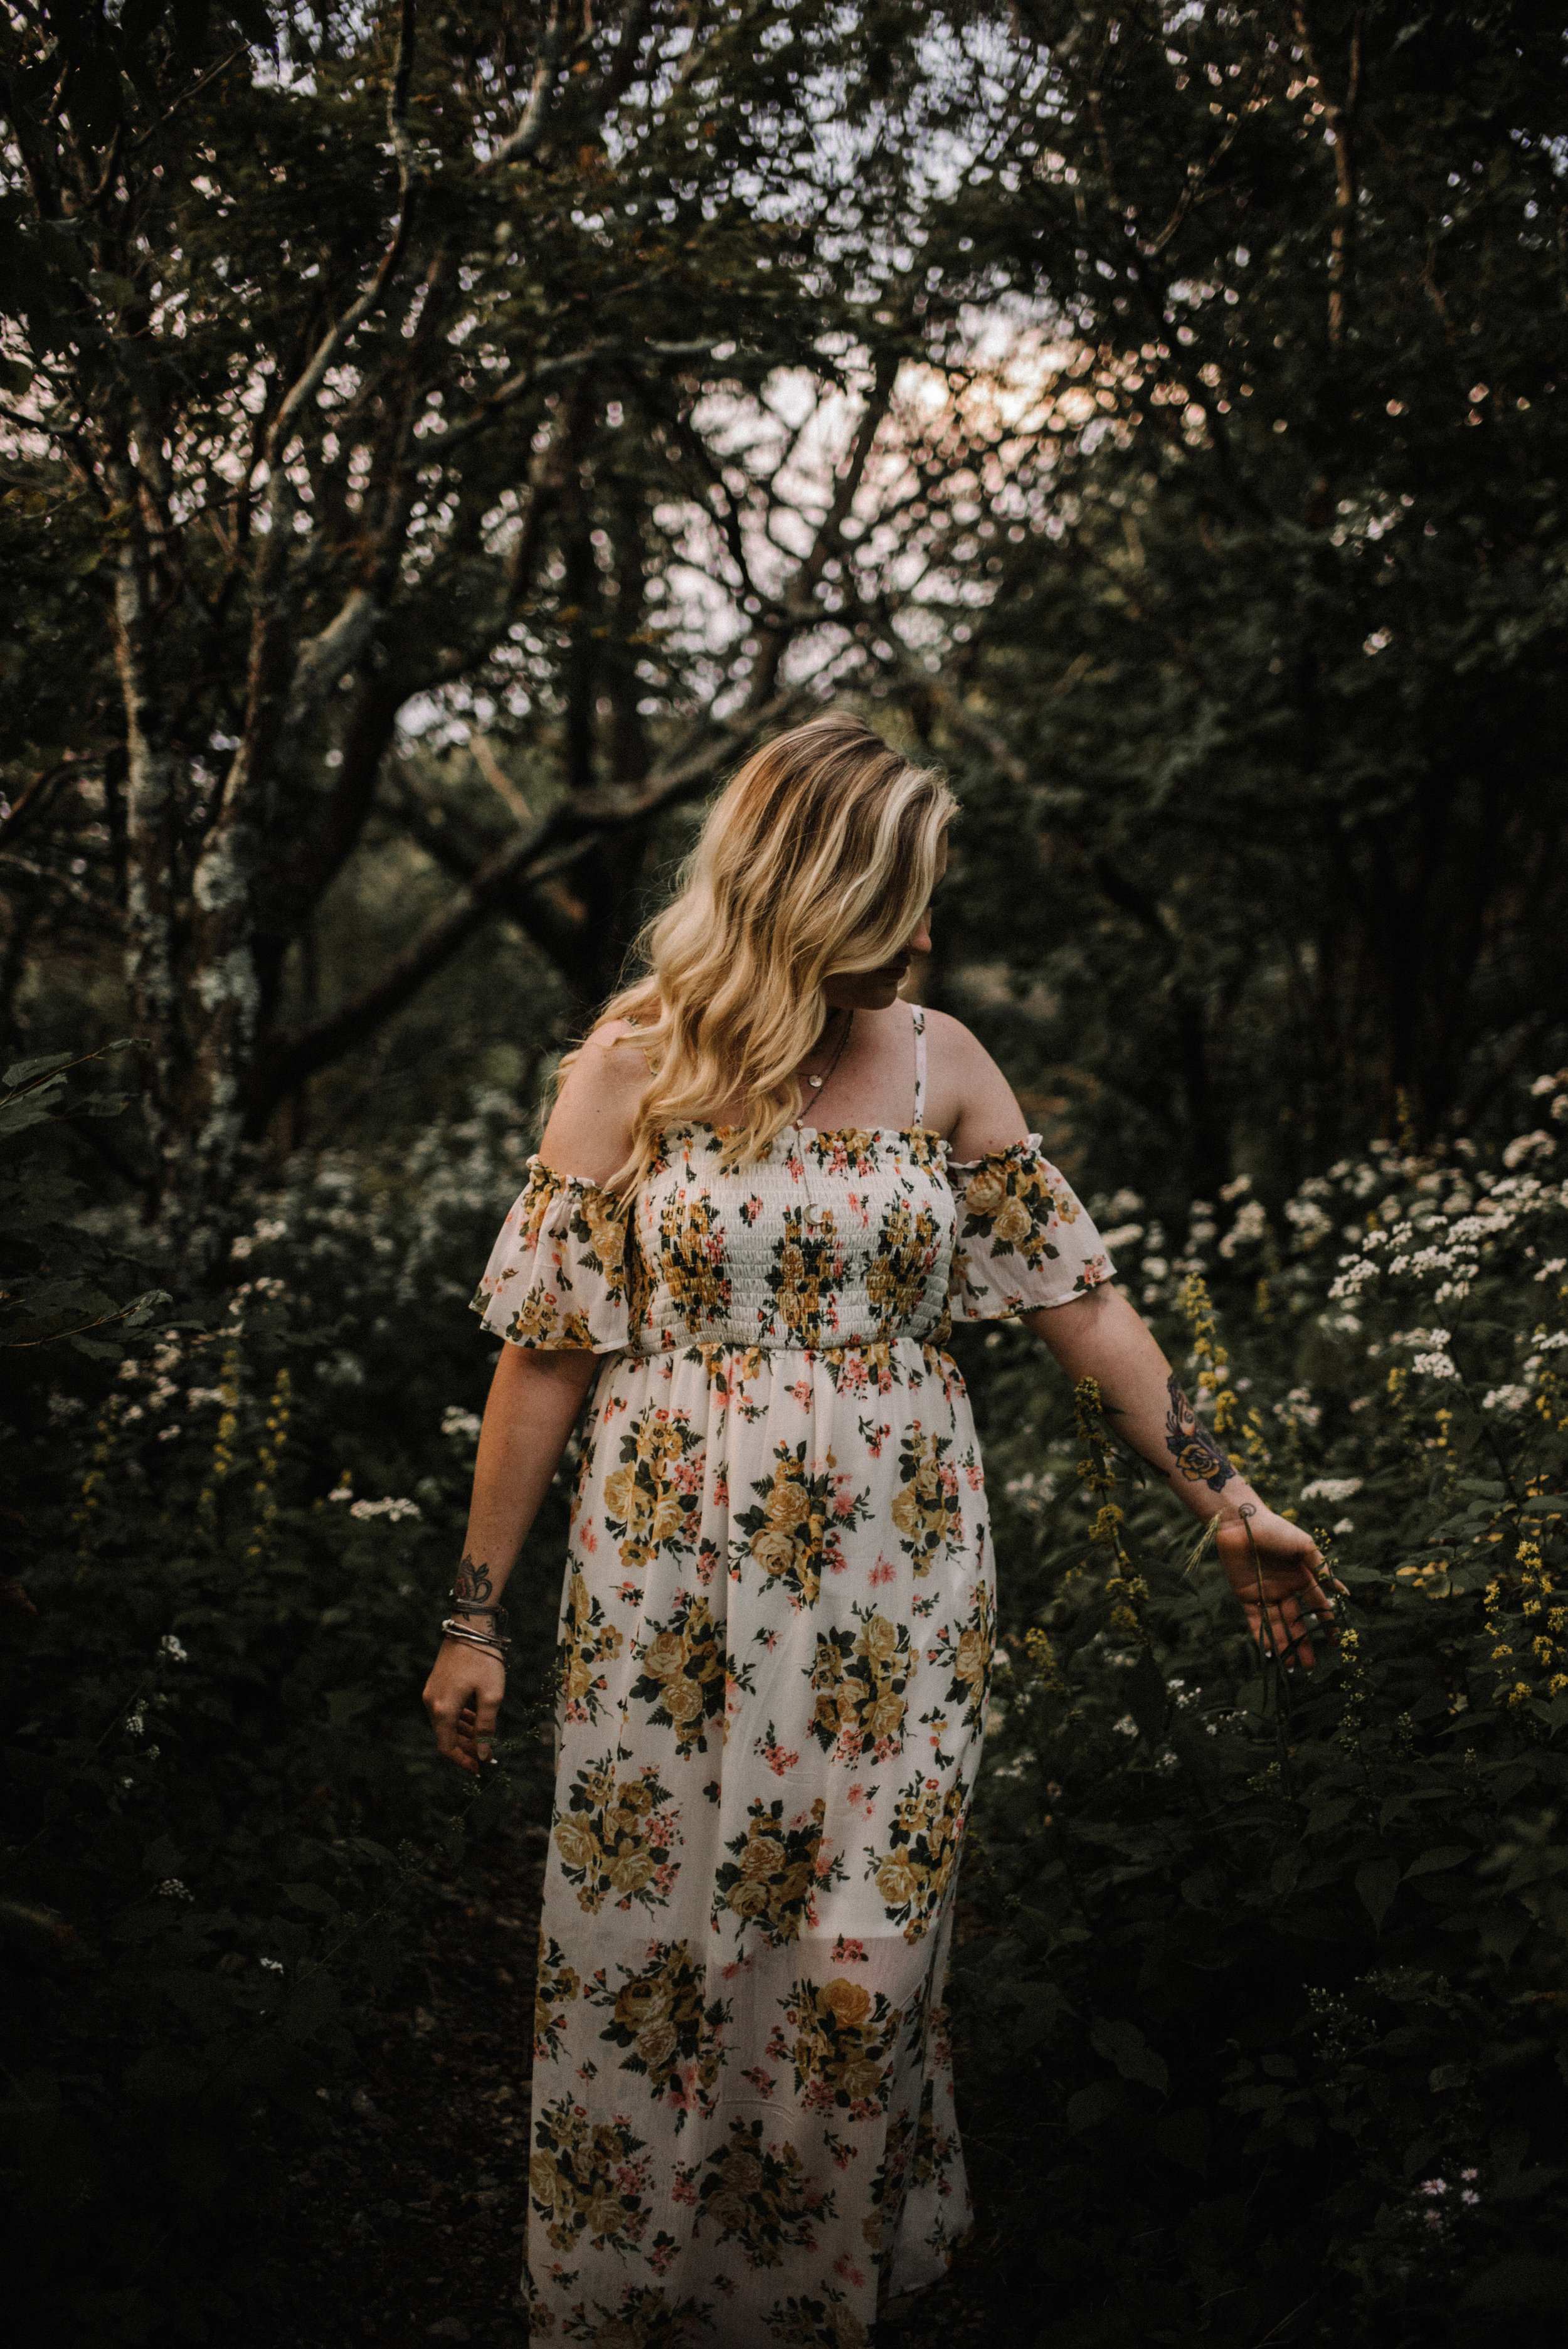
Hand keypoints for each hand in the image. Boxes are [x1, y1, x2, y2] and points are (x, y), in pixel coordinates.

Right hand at [423, 1637, 505, 1773]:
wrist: (471, 1626)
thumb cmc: (484, 1660)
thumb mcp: (491, 1696)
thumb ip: (487, 1729)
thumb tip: (484, 1756)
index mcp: (443, 1709)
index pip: (447, 1748)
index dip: (464, 1761)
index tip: (480, 1769)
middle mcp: (431, 1703)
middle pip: (445, 1737)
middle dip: (466, 1748)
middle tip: (487, 1753)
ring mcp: (431, 1693)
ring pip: (445, 1724)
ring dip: (463, 1733)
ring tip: (484, 1737)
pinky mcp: (435, 1684)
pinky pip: (445, 1710)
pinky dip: (459, 1719)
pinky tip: (474, 1718)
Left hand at [1213, 1504, 1344, 1670]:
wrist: (1241, 1522)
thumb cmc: (1276, 1530)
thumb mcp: (1304, 1546)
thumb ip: (1321, 1569)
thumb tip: (1343, 1592)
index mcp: (1302, 1577)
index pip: (1317, 1605)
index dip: (1326, 1623)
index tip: (1336, 1642)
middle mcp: (1285, 1589)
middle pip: (1297, 1622)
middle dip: (1305, 1643)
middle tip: (1311, 1667)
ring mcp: (1266, 1593)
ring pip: (1278, 1625)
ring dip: (1285, 1645)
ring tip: (1293, 1666)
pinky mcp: (1246, 1596)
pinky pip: (1256, 1620)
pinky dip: (1262, 1636)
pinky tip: (1270, 1653)